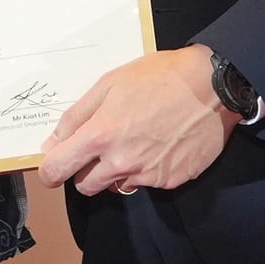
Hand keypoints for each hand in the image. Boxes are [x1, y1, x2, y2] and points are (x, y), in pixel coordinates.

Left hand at [34, 46, 233, 196]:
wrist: (213, 87)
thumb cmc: (160, 77)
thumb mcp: (110, 83)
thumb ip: (76, 116)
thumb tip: (53, 143)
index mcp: (100, 136)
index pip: (57, 170)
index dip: (50, 171)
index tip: (55, 167)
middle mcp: (120, 162)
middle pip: (85, 186)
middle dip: (86, 171)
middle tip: (102, 148)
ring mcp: (147, 174)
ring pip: (117, 185)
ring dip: (118, 170)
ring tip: (137, 141)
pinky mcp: (170, 180)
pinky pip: (147, 181)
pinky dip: (148, 168)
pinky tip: (161, 144)